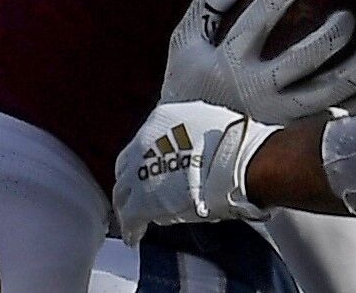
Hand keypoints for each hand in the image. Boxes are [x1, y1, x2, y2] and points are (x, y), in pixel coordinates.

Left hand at [112, 100, 280, 243]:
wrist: (232, 161)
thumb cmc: (232, 142)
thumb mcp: (207, 121)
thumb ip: (192, 131)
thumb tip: (197, 140)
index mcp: (160, 120)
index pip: (143, 141)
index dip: (146, 158)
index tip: (151, 167)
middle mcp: (142, 143)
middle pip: (126, 168)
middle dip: (130, 181)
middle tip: (136, 193)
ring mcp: (138, 173)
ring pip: (122, 194)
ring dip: (126, 206)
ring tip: (132, 219)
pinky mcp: (141, 202)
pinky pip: (130, 219)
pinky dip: (132, 229)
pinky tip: (136, 236)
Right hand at [162, 0, 355, 122]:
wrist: (185, 153)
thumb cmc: (188, 89)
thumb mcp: (184, 45)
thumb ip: (207, 8)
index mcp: (230, 62)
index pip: (257, 23)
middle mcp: (257, 89)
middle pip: (302, 59)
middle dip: (331, 35)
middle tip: (348, 17)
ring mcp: (277, 116)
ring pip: (325, 94)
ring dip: (352, 71)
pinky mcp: (290, 135)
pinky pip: (330, 122)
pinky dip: (355, 109)